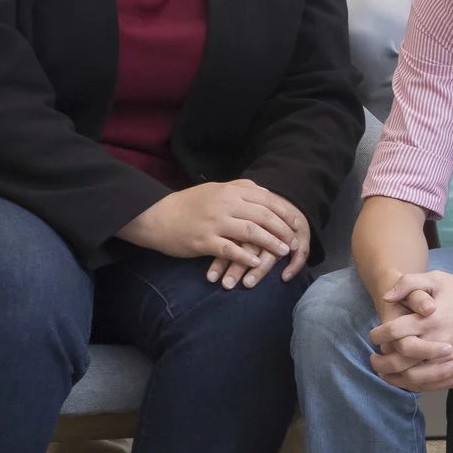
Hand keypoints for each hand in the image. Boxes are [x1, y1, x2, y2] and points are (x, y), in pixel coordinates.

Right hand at [118, 180, 311, 285]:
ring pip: (251, 232)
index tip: (296, 223)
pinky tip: (256, 263)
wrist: (156, 216)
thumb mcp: (215, 189)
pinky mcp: (204, 240)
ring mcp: (215, 222)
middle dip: (282, 230)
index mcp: (230, 191)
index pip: (266, 200)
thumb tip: (263, 191)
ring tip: (283, 252)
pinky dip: (245, 257)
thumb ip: (239, 190)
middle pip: (263, 216)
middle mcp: (225, 204)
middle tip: (294, 241)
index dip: (284, 212)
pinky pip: (229, 250)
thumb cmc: (188, 204)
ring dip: (270, 243)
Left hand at [366, 271, 452, 391]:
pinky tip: (408, 379)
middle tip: (374, 360)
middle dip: (382, 362)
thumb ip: (410, 283)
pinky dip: (418, 384)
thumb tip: (386, 297)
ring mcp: (449, 356)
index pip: (394, 332)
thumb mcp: (438, 279)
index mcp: (429, 318)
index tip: (374, 337)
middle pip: (400, 360)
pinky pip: (435, 381)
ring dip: (396, 378)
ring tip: (386, 374)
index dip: (379, 336)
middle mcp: (437, 340)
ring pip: (415, 376)